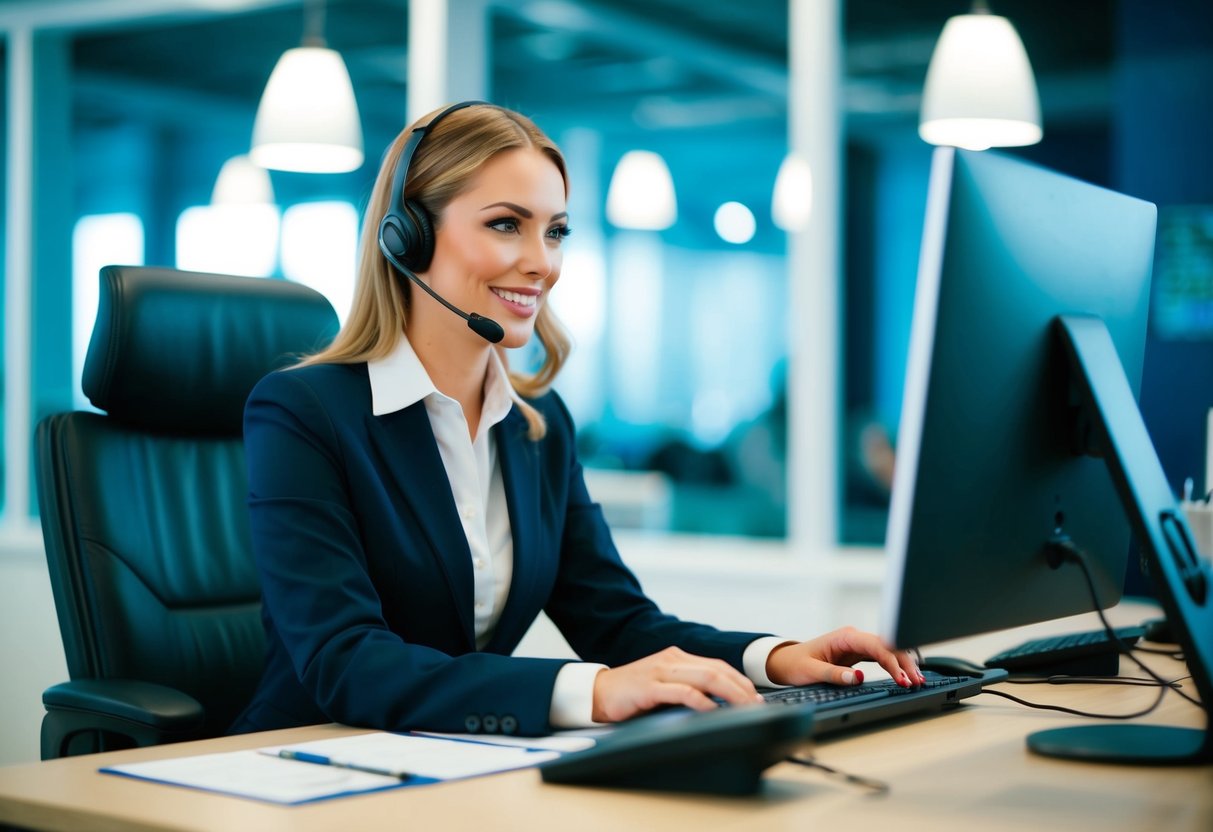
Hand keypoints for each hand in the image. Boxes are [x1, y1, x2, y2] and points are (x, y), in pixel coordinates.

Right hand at [590, 646, 762, 722]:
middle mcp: (672, 660)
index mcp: (677, 658)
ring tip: (745, 708)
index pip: (718, 666)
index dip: (740, 681)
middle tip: (757, 706)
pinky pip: (682, 692)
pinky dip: (702, 701)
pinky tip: (713, 710)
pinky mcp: (649, 687)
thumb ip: (687, 688)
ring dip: (730, 694)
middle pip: (717, 671)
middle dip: (742, 689)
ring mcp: (661, 671)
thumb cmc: (633, 693)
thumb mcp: (665, 686)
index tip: (756, 698)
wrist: (598, 693)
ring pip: (705, 678)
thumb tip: (720, 704)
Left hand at [764, 626, 923, 688]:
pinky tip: (905, 676)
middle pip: (887, 647)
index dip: (892, 662)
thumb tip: (857, 678)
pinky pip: (882, 658)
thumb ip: (834, 675)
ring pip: (888, 651)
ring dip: (903, 664)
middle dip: (904, 663)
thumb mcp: (812, 671)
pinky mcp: (858, 654)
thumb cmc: (797, 663)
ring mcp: (857, 645)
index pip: (876, 646)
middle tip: (916, 682)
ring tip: (917, 681)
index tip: (901, 678)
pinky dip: (894, 666)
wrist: (787, 661)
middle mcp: (854, 638)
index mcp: (845, 637)